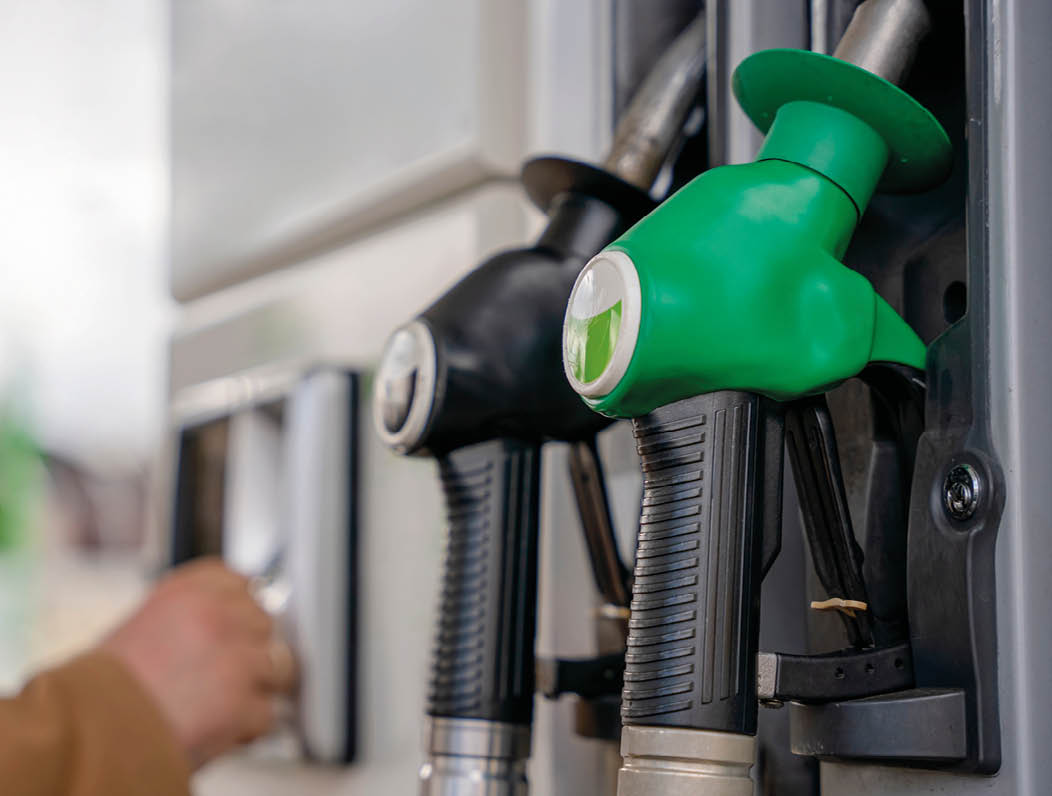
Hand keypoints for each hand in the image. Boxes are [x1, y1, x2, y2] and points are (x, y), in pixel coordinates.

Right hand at [101, 558, 294, 767]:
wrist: (87, 732)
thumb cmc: (103, 688)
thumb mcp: (143, 627)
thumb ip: (191, 617)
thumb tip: (234, 621)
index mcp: (190, 590)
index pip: (241, 581)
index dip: (242, 609)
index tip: (237, 626)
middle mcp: (219, 614)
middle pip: (265, 624)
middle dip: (250, 651)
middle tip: (219, 677)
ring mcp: (237, 657)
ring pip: (278, 668)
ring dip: (254, 690)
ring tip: (214, 705)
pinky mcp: (245, 701)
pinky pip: (266, 714)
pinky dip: (246, 728)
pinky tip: (214, 729)